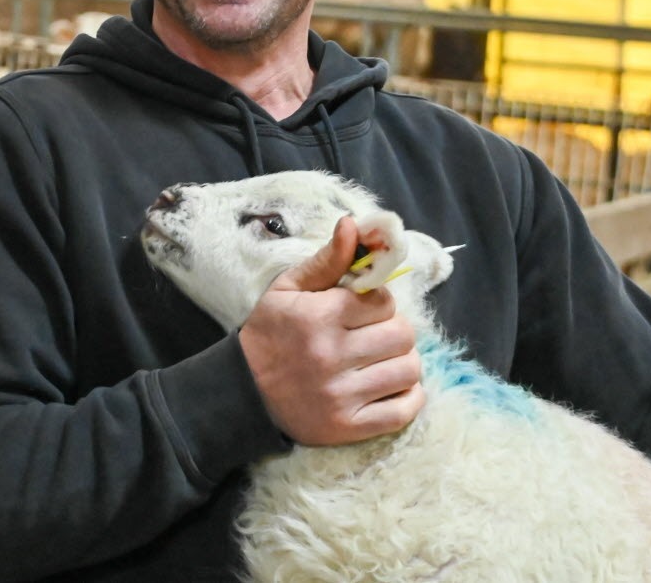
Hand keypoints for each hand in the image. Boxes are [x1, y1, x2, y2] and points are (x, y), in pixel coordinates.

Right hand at [238, 215, 423, 445]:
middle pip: (402, 335)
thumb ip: (327, 259)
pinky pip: (404, 410)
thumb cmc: (270, 333)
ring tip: (382, 359)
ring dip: (402, 361)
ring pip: (408, 370)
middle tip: (375, 334)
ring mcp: (341, 396)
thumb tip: (355, 224)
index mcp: (318, 317)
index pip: (382, 301)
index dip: (378, 302)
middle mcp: (332, 356)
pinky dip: (408, 396)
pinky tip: (391, 386)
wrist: (242, 391)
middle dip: (394, 329)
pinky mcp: (348, 427)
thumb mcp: (288, 289)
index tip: (363, 308)